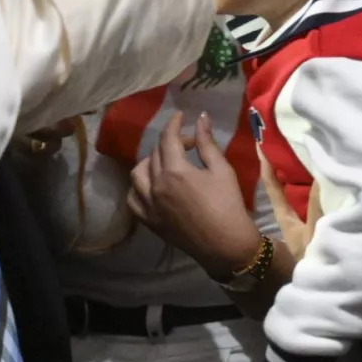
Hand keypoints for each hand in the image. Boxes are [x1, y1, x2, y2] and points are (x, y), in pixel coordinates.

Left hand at [128, 114, 269, 279]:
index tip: (180, 116)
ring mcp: (149, 205)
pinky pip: (133, 199)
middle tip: (189, 144)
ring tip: (165, 161)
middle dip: (170, 143)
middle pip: (155, 154)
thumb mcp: (221, 170)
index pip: (168, 139)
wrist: (226, 245)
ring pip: (137, 174)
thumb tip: (201, 118)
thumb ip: (206, 143)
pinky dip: (137, 188)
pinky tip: (150, 185)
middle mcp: (156, 186)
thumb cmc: (228, 205)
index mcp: (174, 171)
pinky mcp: (150, 221)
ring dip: (149, 162)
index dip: (173, 124)